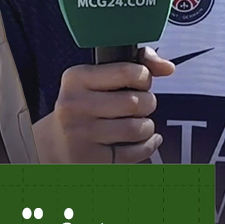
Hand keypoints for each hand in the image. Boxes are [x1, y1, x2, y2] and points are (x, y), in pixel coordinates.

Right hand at [33, 47, 177, 163]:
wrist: (56, 142)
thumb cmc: (86, 105)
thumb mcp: (98, 78)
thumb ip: (135, 64)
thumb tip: (168, 68)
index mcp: (76, 78)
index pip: (128, 72)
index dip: (144, 77)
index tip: (140, 83)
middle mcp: (74, 105)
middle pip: (136, 102)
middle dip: (148, 103)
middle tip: (140, 105)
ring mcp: (80, 134)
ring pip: (138, 128)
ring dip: (147, 126)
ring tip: (139, 124)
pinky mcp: (90, 158)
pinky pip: (135, 153)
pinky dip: (148, 145)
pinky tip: (144, 140)